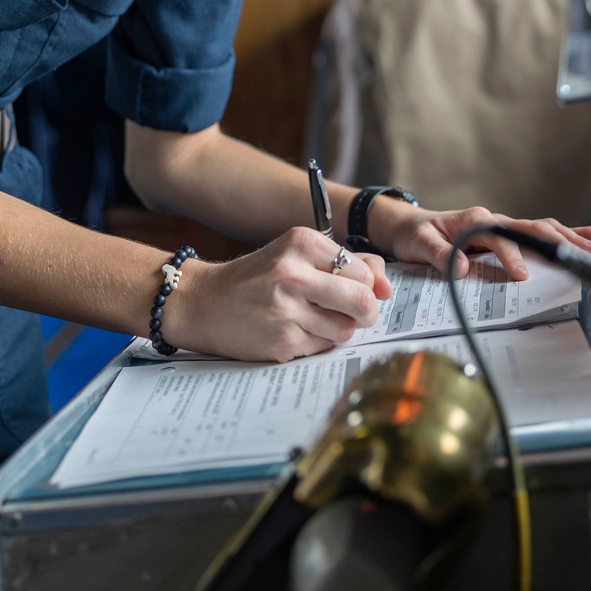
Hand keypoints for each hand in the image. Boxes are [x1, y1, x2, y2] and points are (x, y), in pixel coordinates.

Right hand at [166, 227, 389, 362]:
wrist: (204, 302)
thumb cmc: (257, 278)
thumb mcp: (297, 256)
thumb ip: (347, 262)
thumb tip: (387, 285)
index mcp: (303, 243)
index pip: (365, 271)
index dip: (367, 286)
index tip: (355, 290)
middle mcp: (294, 273)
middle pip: (363, 302)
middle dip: (366, 312)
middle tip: (353, 313)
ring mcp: (287, 309)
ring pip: (347, 329)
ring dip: (339, 329)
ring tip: (314, 320)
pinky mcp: (283, 341)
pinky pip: (324, 347)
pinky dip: (317, 342)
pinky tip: (294, 331)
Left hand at [382, 205, 590, 281]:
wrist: (410, 226)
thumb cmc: (416, 234)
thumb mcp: (419, 244)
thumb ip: (439, 255)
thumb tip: (462, 267)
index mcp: (474, 220)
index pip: (500, 238)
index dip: (511, 256)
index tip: (521, 275)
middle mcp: (492, 220)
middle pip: (531, 228)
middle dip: (558, 241)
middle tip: (582, 256)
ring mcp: (500, 226)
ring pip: (539, 228)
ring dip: (567, 237)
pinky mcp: (503, 234)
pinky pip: (535, 232)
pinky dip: (561, 233)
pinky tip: (585, 235)